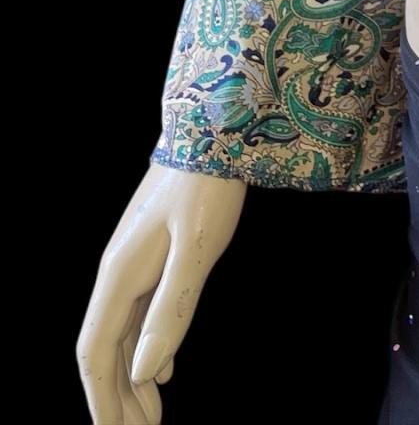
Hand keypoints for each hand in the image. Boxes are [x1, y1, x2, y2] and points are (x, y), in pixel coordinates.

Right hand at [77, 162, 245, 422]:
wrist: (214, 130)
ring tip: (149, 418)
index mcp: (119, 278)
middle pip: (106, 352)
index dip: (102, 401)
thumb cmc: (208, 188)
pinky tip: (162, 370)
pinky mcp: (154, 252)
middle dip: (117, 399)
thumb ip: (171, 310)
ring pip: (123, 334)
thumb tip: (145, 373)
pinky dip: (148, 348)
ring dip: (133, 379)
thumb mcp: (197, 250)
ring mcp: (133, 263)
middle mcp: (117, 274)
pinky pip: (140, 314)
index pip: (96, 356)